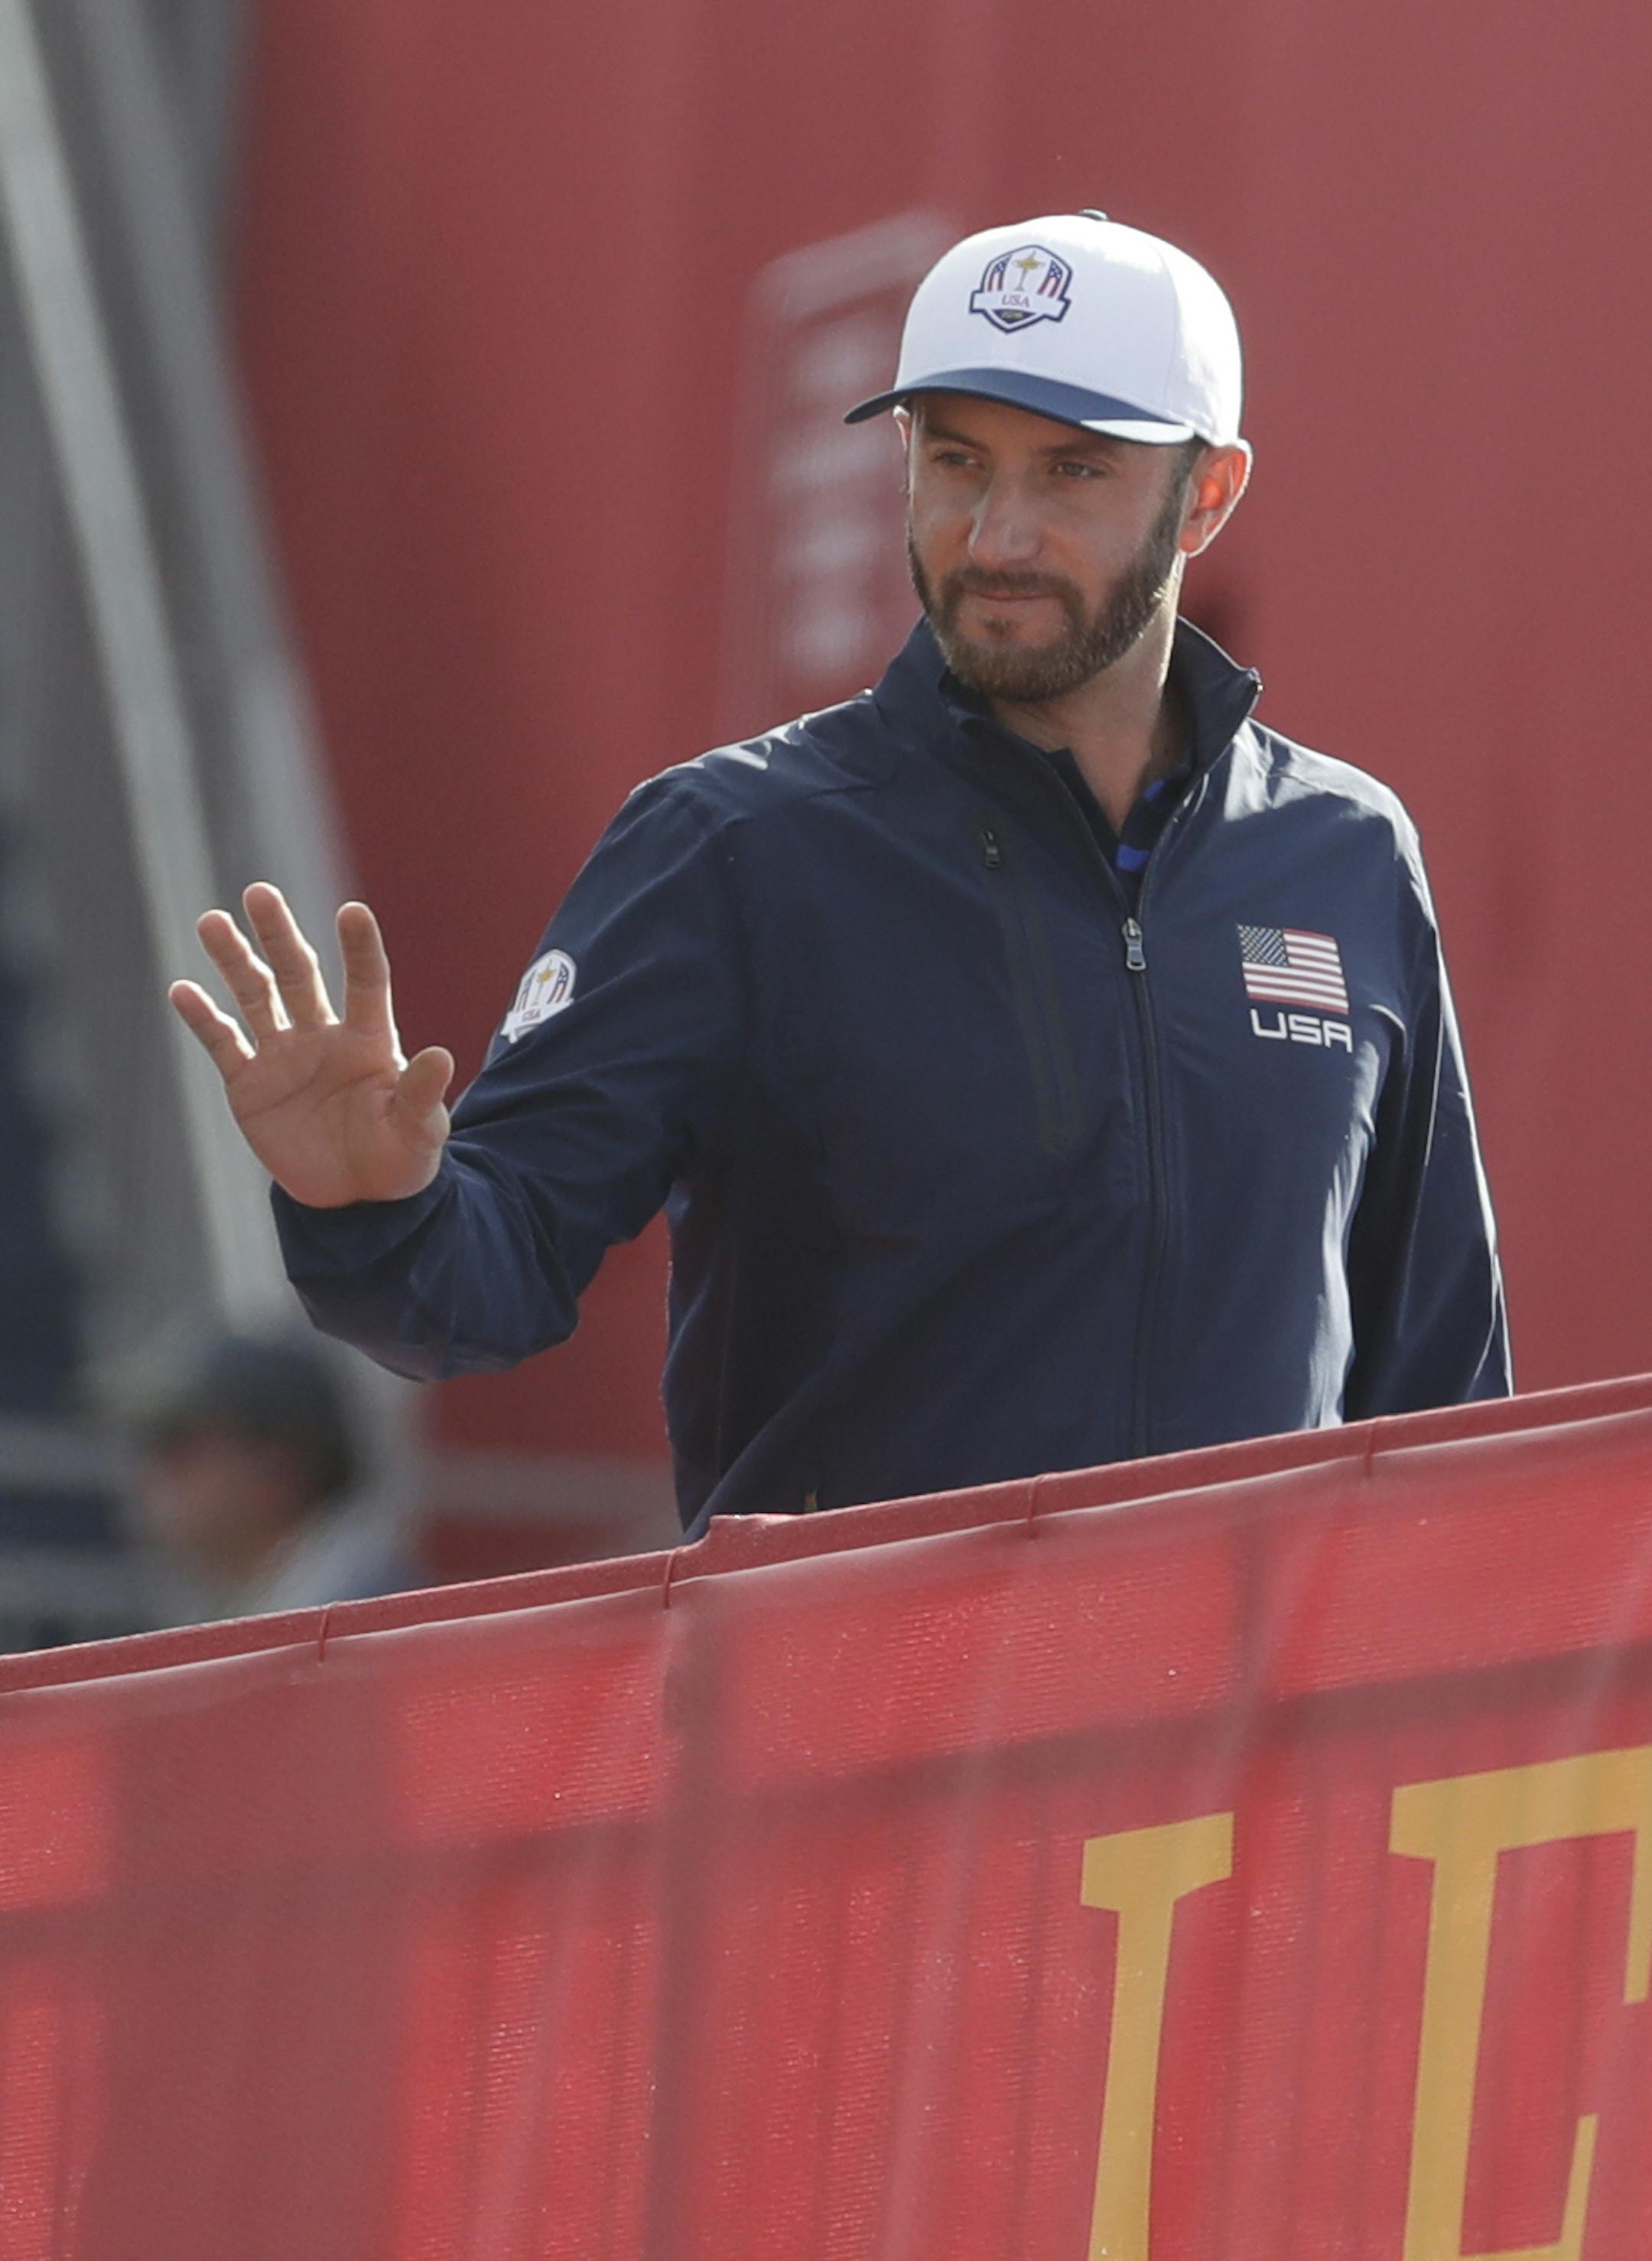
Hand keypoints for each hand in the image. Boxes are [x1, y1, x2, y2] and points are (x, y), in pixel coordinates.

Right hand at [169, 883, 454, 1207]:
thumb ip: (421, 1095)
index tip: (353, 912)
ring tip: (211, 922)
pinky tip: (182, 990)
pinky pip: (224, 1043)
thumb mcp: (419, 1131)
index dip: (360, 948)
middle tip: (259, 893)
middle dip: (279, 934)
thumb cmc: (399, 1159)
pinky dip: (203, 1017)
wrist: (357, 1199)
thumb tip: (441, 1056)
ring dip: (234, 960)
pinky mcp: (250, 1085)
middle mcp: (324, 1035)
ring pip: (256, 995)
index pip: (366, 982)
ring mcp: (284, 1056)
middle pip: (300, 973)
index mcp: (370, 1039)